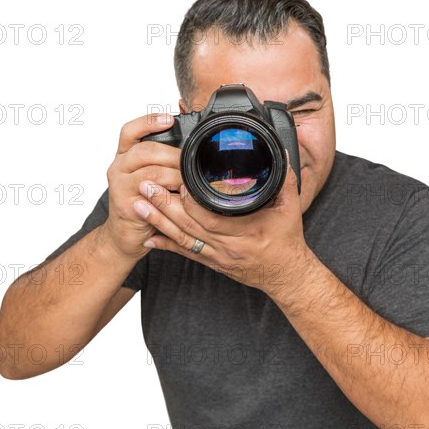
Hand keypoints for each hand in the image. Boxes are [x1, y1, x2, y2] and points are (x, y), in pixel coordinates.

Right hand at [101, 113, 181, 259]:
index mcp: (125, 156)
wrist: (125, 236)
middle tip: (192, 162)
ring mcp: (120, 186)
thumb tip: (191, 148)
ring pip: (151, 172)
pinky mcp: (126, 205)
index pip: (130, 130)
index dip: (149, 121)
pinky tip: (180, 196)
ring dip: (175, 175)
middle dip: (173, 154)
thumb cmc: (144, 204)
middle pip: (145, 150)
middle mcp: (118, 167)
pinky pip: (151, 195)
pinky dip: (169, 194)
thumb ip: (162, 162)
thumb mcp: (151, 177)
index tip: (168, 119)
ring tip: (189, 181)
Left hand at [134, 161, 312, 296]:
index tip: (178, 182)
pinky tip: (148, 238)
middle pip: (188, 227)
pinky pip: (185, 253)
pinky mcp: (212, 262)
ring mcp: (217, 256)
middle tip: (146, 187)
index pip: (211, 218)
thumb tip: (281, 155)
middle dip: (164, 206)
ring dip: (158, 222)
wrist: (286, 274)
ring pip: (182, 240)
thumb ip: (284, 180)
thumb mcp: (290, 208)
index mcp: (246, 232)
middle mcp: (227, 247)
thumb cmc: (287, 241)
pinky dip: (165, 245)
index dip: (191, 201)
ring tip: (138, 206)